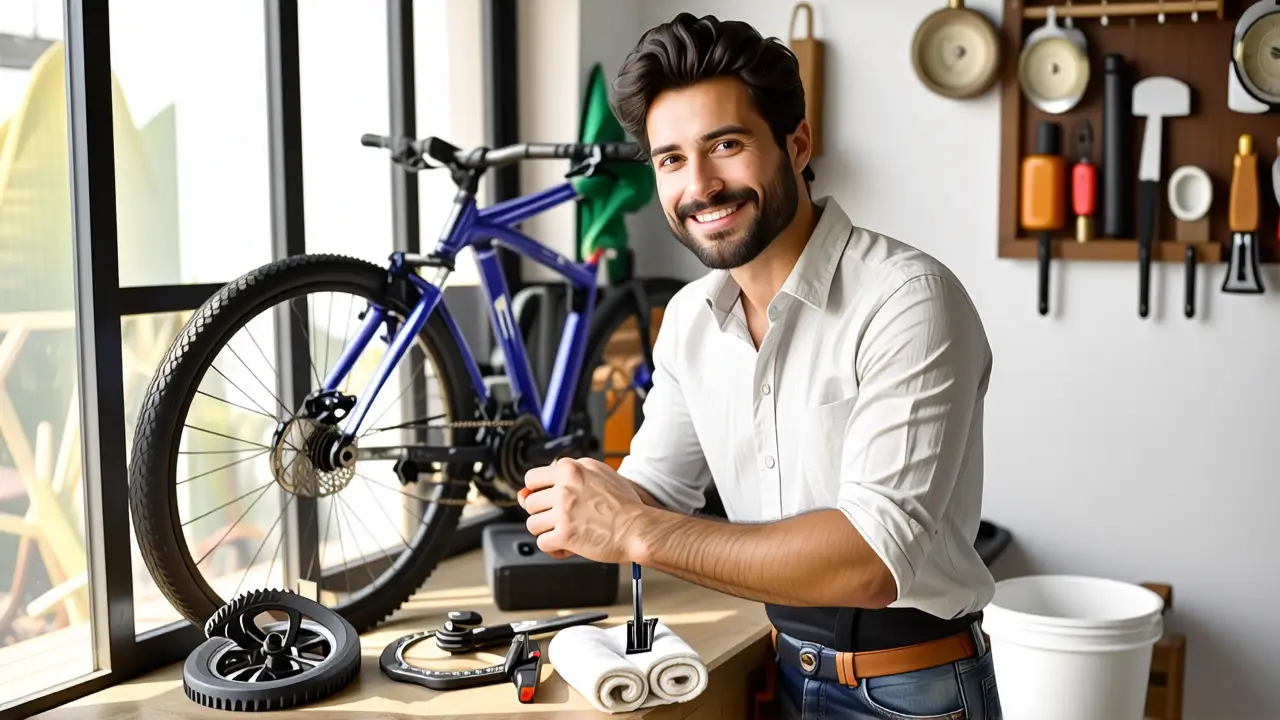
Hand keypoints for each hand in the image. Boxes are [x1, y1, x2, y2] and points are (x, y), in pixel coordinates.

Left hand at [519, 457, 646, 563]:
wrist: (639, 528)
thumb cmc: (624, 504)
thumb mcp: (598, 473)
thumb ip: (567, 474)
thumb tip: (528, 490)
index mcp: (571, 470)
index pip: (532, 478)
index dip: (538, 492)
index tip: (546, 500)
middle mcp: (565, 488)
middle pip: (531, 503)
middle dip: (544, 514)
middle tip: (563, 519)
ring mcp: (564, 512)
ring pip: (532, 524)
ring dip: (547, 531)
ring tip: (566, 531)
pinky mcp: (565, 535)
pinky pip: (543, 543)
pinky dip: (554, 548)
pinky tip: (568, 546)